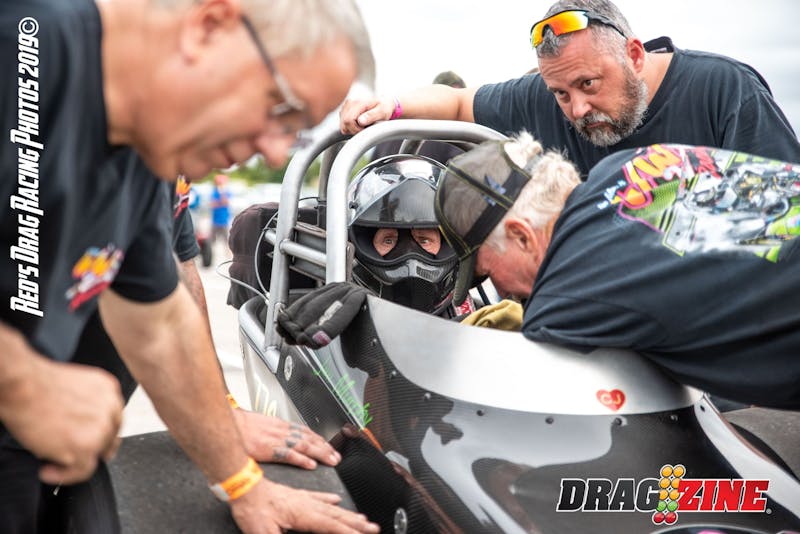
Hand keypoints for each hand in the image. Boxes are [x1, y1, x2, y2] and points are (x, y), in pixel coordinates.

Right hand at [0, 357, 122, 483]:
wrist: (22, 386)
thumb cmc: (36, 384)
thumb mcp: (75, 385)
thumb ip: (88, 403)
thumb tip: (82, 425)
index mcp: (108, 389)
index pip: (113, 418)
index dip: (100, 432)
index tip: (87, 440)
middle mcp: (109, 408)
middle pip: (108, 438)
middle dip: (91, 448)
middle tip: (71, 454)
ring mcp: (100, 429)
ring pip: (96, 455)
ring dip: (75, 461)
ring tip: (52, 461)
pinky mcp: (85, 446)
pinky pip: (83, 471)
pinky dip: (64, 475)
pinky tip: (47, 471)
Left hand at [230, 478, 379, 533]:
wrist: (243, 486)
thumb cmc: (252, 508)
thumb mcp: (264, 533)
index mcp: (303, 514)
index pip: (331, 526)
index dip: (349, 532)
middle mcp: (307, 505)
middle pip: (338, 516)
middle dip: (357, 524)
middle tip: (373, 528)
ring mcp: (302, 499)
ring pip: (331, 508)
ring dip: (348, 514)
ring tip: (363, 518)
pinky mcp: (295, 496)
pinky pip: (319, 498)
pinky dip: (330, 501)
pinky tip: (336, 500)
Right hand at [233, 409, 340, 468]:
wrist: (230, 423)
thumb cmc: (242, 425)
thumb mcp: (262, 424)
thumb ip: (273, 430)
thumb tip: (280, 437)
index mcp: (281, 425)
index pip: (305, 431)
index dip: (319, 439)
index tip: (328, 445)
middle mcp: (283, 431)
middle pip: (309, 439)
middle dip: (325, 447)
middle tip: (336, 456)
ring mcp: (277, 440)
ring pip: (305, 446)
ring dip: (320, 453)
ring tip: (331, 460)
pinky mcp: (270, 449)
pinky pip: (290, 455)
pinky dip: (302, 460)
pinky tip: (311, 465)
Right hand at [339, 97, 393, 134]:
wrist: (383, 103)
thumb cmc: (384, 107)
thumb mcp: (382, 111)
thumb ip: (371, 116)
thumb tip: (360, 121)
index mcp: (358, 103)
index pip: (348, 121)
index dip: (357, 129)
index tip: (366, 128)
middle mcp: (349, 103)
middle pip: (344, 124)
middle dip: (354, 130)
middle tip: (365, 128)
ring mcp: (346, 107)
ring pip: (342, 126)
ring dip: (352, 129)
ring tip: (363, 125)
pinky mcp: (344, 111)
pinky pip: (343, 124)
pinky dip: (350, 127)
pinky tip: (359, 124)